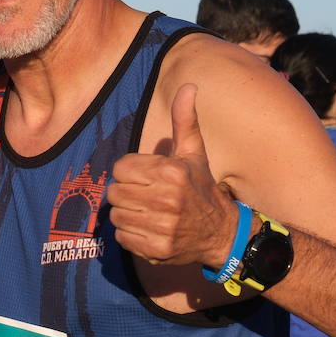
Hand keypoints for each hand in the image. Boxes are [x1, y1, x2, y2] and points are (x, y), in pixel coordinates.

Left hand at [107, 84, 236, 266]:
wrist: (220, 232)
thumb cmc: (200, 187)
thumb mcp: (194, 152)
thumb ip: (185, 120)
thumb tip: (189, 86)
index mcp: (171, 172)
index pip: (121, 167)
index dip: (131, 171)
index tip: (147, 176)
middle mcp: (166, 200)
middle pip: (115, 192)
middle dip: (127, 192)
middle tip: (145, 195)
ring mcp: (161, 227)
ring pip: (116, 214)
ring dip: (127, 213)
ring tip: (147, 211)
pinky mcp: (155, 249)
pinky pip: (121, 237)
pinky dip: (130, 233)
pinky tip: (149, 228)